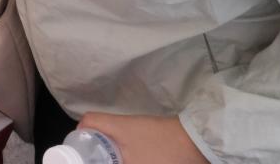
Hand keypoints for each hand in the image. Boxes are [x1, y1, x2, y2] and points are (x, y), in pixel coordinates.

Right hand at [78, 113, 206, 163]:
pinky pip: (130, 145)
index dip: (78, 134)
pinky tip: (129, 163)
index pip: (88, 121)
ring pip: (116, 140)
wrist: (201, 143)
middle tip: (94, 161)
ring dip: (111, 153)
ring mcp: (140, 130)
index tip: (79, 152)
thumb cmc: (163, 152)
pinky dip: (125, 155)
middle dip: (94, 149)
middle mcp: (125, 124)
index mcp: (116, 126)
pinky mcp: (152, 137)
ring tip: (110, 163)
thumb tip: (112, 162)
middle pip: (100, 131)